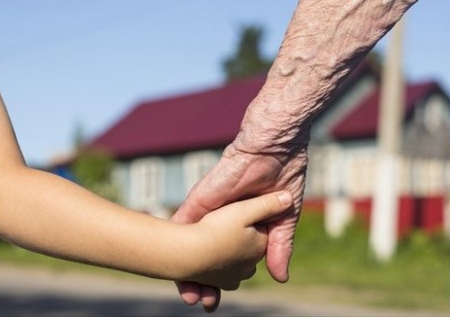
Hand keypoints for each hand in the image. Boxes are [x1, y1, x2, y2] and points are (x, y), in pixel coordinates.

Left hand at [171, 141, 306, 310]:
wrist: (274, 149)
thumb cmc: (282, 176)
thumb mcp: (283, 219)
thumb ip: (279, 247)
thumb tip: (280, 277)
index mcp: (241, 226)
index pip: (227, 259)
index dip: (221, 281)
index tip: (213, 301)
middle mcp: (221, 221)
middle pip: (203, 255)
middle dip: (199, 281)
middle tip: (196, 302)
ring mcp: (208, 211)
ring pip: (188, 243)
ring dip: (183, 268)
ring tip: (185, 295)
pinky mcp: (200, 200)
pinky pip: (181, 223)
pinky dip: (173, 242)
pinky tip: (166, 262)